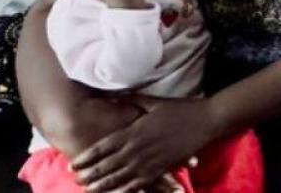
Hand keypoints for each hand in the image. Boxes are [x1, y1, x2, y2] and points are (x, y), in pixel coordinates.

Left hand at [71, 98, 217, 192]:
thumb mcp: (153, 102)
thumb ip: (130, 101)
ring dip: (103, 185)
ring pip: (120, 177)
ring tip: (89, 189)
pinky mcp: (162, 169)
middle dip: (90, 174)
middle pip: (107, 165)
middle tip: (76, 180)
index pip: (103, 147)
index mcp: (133, 132)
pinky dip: (126, 190)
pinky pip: (140, 183)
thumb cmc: (180, 109)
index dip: (87, 157)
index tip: (73, 163)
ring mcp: (150, 161)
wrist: (207, 121)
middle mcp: (138, 149)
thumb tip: (111, 97)